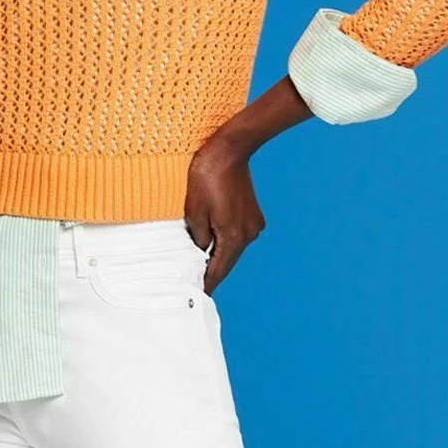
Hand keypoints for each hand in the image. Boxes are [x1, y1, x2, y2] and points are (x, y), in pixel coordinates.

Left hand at [183, 132, 265, 292]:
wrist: (229, 150)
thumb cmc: (207, 177)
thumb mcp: (194, 212)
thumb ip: (198, 240)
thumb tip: (201, 255)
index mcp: (234, 237)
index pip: (217, 270)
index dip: (206, 284)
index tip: (197, 296)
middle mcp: (248, 235)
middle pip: (226, 261)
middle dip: (210, 271)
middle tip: (194, 283)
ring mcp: (253, 225)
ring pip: (232, 249)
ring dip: (217, 255)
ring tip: (200, 264)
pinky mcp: (253, 215)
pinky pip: (236, 236)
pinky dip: (225, 241)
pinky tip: (212, 242)